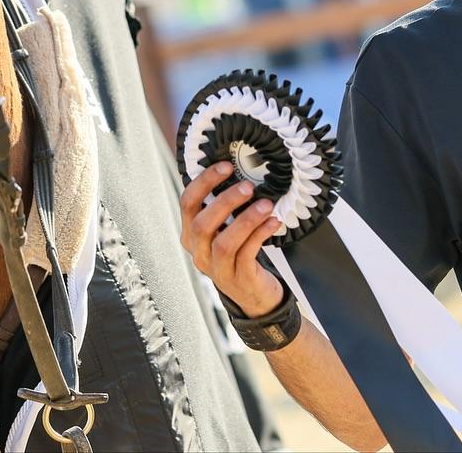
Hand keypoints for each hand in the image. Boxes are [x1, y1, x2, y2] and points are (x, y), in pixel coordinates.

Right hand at [179, 162, 283, 317]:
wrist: (254, 295)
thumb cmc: (239, 254)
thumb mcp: (223, 231)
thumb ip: (222, 207)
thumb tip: (237, 169)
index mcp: (191, 235)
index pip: (187, 204)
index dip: (204, 182)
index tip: (225, 166)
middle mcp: (199, 252)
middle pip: (202, 224)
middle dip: (225, 201)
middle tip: (247, 186)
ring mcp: (217, 269)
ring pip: (224, 243)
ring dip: (246, 220)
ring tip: (266, 204)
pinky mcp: (239, 279)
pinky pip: (247, 255)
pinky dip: (261, 235)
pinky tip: (274, 222)